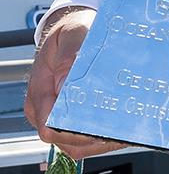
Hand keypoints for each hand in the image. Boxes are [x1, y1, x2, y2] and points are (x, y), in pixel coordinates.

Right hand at [24, 7, 123, 159]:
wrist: (74, 29)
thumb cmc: (72, 30)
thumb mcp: (73, 33)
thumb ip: (70, 55)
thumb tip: (64, 85)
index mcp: (40, 89)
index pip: (49, 125)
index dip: (73, 131)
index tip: (98, 127)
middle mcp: (44, 107)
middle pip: (64, 140)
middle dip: (92, 139)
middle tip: (119, 131)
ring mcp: (57, 114)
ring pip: (76, 144)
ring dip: (99, 141)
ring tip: (124, 131)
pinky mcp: (71, 116)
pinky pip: (84, 137)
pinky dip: (101, 136)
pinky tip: (120, 128)